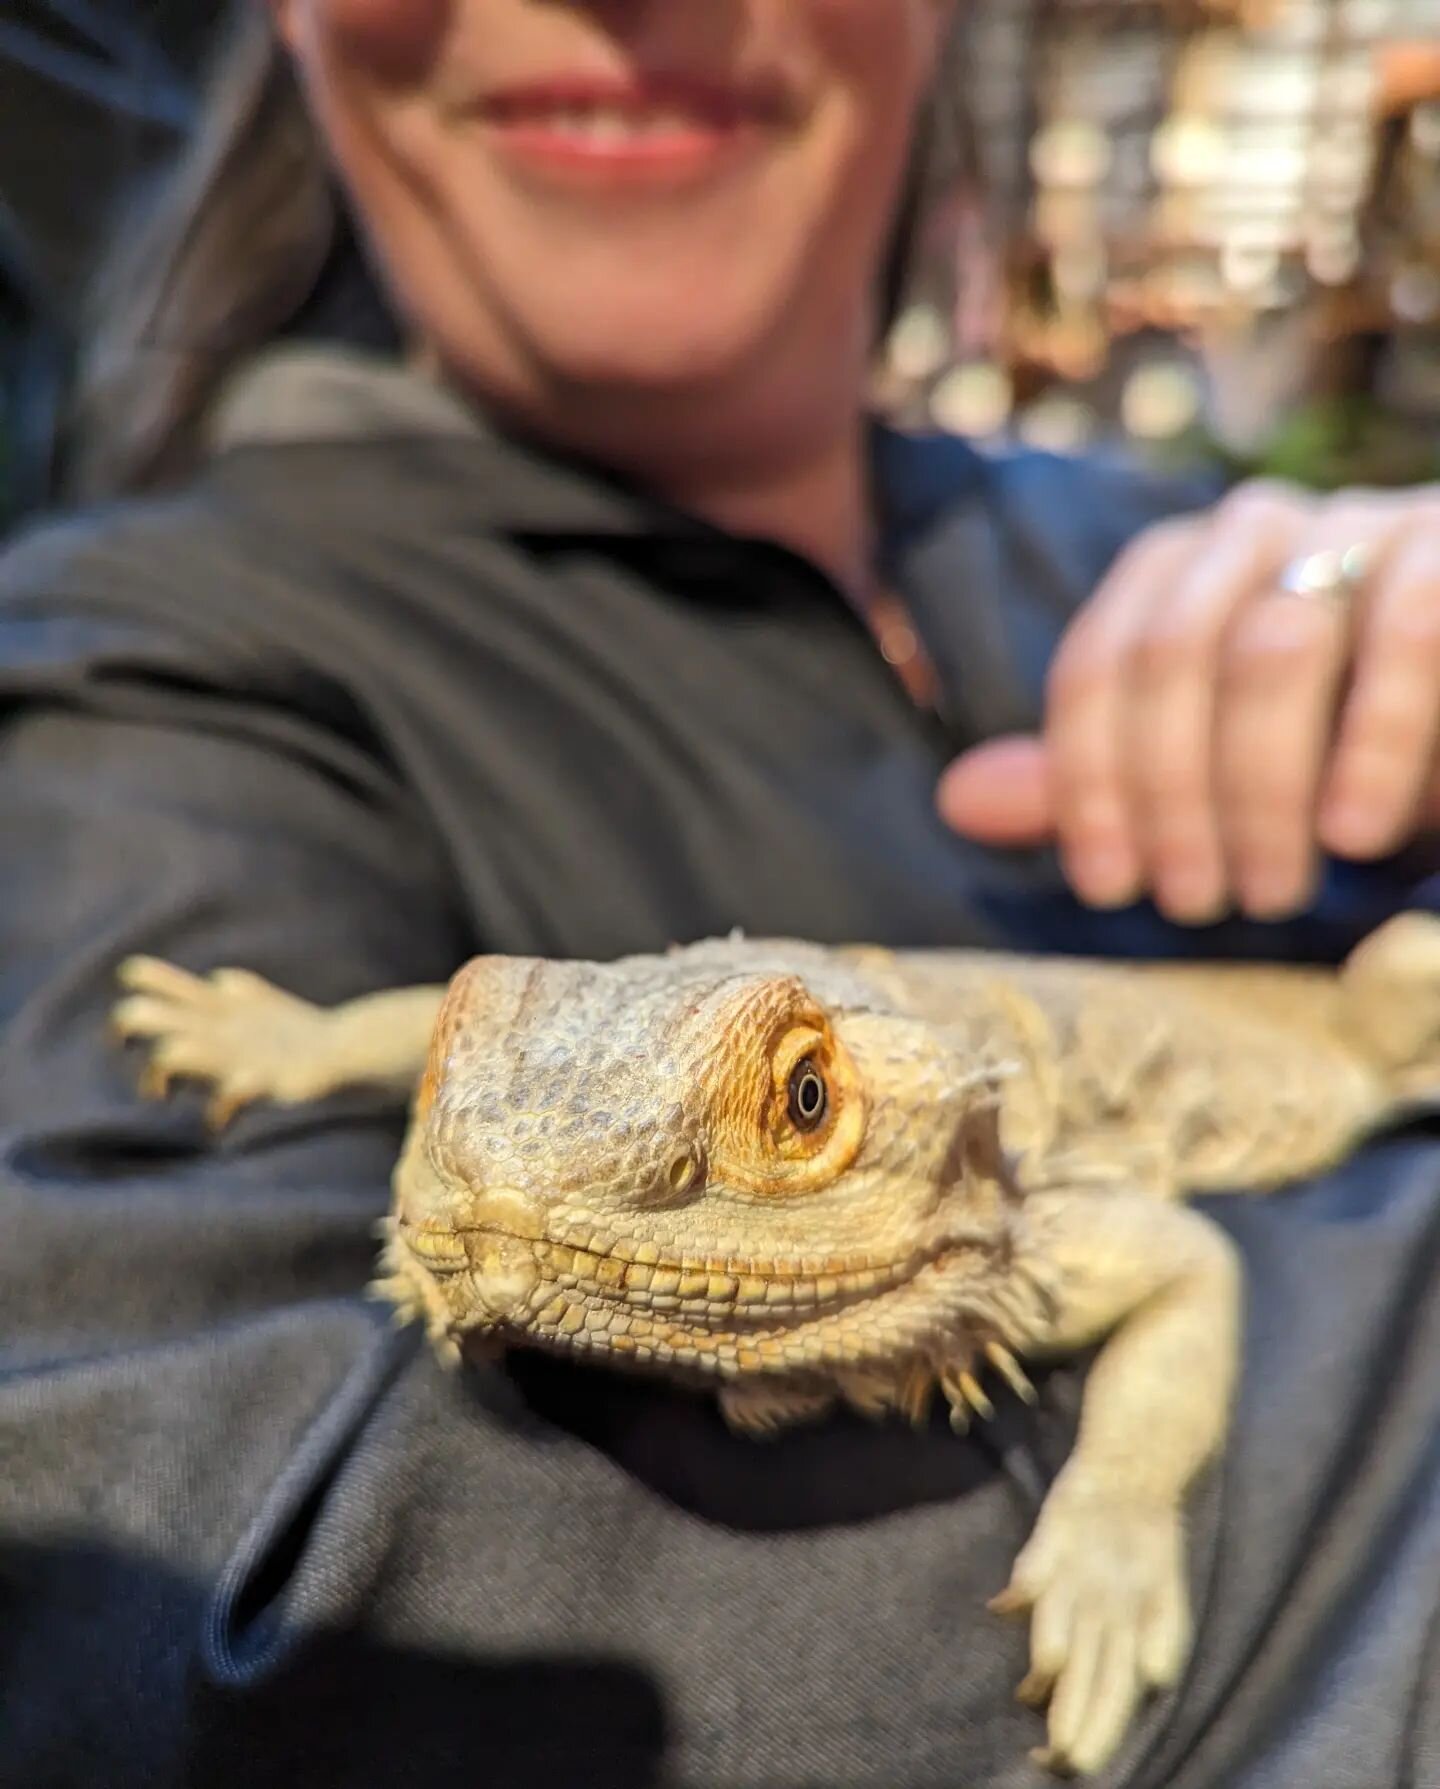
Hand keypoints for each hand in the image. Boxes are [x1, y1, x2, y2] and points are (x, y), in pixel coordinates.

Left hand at [938, 480, 1439, 922]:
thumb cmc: (1328, 740)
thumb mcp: (1203, 769)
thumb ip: (1094, 778)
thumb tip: (959, 803)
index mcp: (1171, 572)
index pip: (1094, 666)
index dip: (1085, 783)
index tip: (1106, 888)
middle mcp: (1248, 532)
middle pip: (1169, 658)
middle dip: (1169, 797)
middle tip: (1192, 904)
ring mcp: (1353, 525)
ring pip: (1271, 650)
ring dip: (1259, 790)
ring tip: (1269, 892)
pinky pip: (1400, 637)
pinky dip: (1371, 747)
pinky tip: (1350, 836)